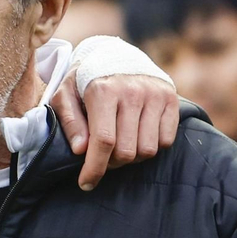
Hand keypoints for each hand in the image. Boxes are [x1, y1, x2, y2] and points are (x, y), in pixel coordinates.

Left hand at [52, 73, 178, 190]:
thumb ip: (69, 121)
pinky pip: (166, 141)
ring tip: (118, 146)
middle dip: (111, 164)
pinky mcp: (171, 99)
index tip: (86, 183)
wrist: (116, 54)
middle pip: (126, 151)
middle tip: (101, 158)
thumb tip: (80, 150)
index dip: (94, 168)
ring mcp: (155, 95)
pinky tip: (136, 136)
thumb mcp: (65, 94)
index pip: (103, 140)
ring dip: (132, 157)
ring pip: (148, 150)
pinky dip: (151, 146)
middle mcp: (133, 92)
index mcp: (103, 90)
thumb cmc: (85, 80)